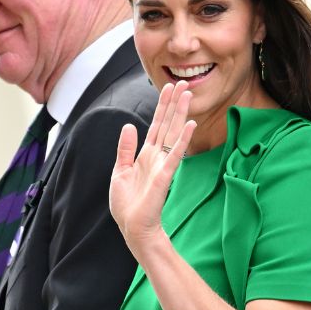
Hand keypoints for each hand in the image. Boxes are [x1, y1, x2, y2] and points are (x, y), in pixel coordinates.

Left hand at [108, 81, 195, 251]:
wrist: (132, 226)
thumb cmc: (127, 204)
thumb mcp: (119, 171)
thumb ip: (125, 149)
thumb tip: (129, 126)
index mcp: (144, 155)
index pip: (156, 125)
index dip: (162, 106)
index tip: (168, 88)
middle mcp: (156, 156)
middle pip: (167, 124)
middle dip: (174, 104)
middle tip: (183, 83)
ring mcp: (162, 164)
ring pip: (173, 134)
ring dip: (180, 114)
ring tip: (187, 95)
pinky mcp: (165, 175)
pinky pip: (175, 154)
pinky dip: (183, 139)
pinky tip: (191, 124)